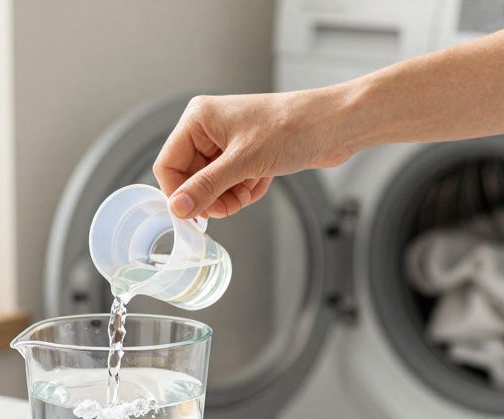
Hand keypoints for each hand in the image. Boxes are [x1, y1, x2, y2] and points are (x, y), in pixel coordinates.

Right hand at [153, 90, 357, 219]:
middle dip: (213, 196)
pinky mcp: (245, 153)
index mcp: (199, 119)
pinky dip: (246, 189)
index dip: (180, 193)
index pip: (168, 165)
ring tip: (252, 188)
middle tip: (233, 204)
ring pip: (212, 184)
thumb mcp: (244, 162)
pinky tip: (263, 180)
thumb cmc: (293, 127)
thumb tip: (178, 209)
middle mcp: (209, 128)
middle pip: (191, 178)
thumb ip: (206, 187)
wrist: (335, 125)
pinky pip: (231, 183)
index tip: (198, 213)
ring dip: (231, 195)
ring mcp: (227, 141)